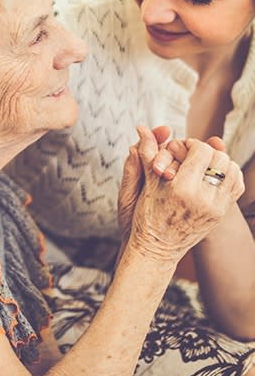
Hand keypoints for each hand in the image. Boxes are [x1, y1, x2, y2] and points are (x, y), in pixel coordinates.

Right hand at [128, 126, 243, 263]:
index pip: (202, 151)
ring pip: (231, 170)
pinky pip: (235, 186)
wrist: (157, 249)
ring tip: (203, 165)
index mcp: (182, 189)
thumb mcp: (146, 183)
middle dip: (206, 152)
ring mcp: (215, 209)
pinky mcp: (221, 214)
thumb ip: (148, 152)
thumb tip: (141, 127)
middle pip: (220, 158)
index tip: (182, 149)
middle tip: (192, 156)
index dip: (192, 144)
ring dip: (219, 163)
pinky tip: (212, 176)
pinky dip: (228, 176)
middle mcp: (203, 199)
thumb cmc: (147, 215)